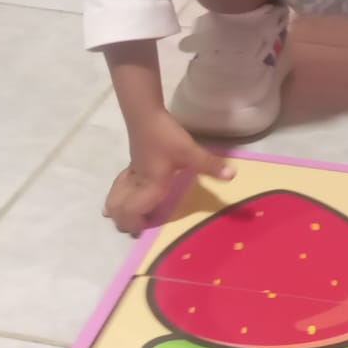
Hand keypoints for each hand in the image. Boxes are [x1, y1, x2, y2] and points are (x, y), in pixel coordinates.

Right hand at [104, 110, 233, 236]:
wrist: (146, 115)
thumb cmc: (165, 136)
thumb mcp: (190, 152)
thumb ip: (209, 165)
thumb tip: (231, 176)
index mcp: (150, 185)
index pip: (133, 211)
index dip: (135, 225)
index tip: (145, 231)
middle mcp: (138, 184)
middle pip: (119, 209)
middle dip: (125, 222)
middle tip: (138, 228)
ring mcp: (132, 175)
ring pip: (115, 198)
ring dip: (119, 211)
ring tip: (125, 220)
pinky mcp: (132, 166)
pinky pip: (120, 187)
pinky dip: (118, 198)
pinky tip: (118, 201)